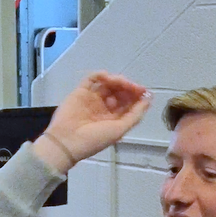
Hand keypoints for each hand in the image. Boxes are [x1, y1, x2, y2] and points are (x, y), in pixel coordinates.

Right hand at [33, 71, 151, 171]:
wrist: (66, 141)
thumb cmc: (94, 139)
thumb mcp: (119, 130)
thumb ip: (135, 115)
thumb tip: (148, 99)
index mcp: (113, 120)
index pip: (128, 103)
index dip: (137, 96)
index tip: (143, 91)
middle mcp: (104, 109)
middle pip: (120, 92)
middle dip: (127, 87)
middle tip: (130, 86)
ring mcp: (92, 100)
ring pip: (108, 84)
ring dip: (116, 81)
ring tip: (117, 82)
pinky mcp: (81, 92)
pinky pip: (92, 79)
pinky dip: (100, 75)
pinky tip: (106, 78)